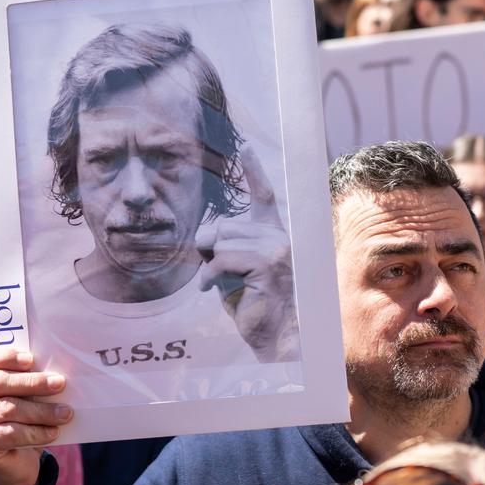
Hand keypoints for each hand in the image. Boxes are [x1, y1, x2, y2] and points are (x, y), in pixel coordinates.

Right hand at [0, 346, 74, 484]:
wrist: (10, 469)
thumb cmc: (17, 427)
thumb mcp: (19, 402)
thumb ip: (25, 386)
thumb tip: (53, 374)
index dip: (6, 356)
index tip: (32, 359)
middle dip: (31, 382)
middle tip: (60, 383)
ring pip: (5, 408)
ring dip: (40, 410)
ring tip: (65, 413)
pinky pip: (8, 433)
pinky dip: (35, 432)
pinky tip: (53, 432)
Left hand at [196, 146, 298, 363]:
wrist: (277, 339)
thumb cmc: (254, 307)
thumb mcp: (237, 270)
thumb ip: (227, 246)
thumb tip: (204, 236)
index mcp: (274, 234)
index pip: (262, 195)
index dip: (253, 169)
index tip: (245, 145)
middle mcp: (279, 236)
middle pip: (223, 225)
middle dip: (209, 249)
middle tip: (217, 274)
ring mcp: (276, 249)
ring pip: (220, 242)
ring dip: (211, 266)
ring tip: (223, 284)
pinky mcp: (267, 265)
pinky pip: (221, 261)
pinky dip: (210, 278)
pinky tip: (214, 290)